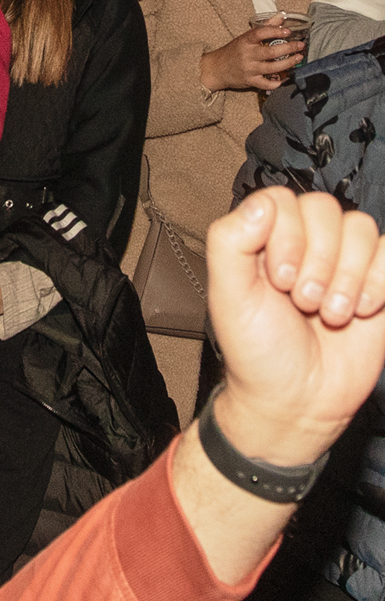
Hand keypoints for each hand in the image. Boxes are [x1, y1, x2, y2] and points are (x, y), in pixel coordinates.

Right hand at [203, 18, 305, 94]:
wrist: (216, 69)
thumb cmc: (234, 51)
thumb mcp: (245, 37)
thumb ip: (265, 27)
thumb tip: (281, 16)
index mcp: (245, 41)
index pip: (260, 33)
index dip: (275, 31)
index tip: (288, 31)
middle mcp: (247, 55)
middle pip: (271, 52)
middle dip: (289, 48)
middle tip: (300, 46)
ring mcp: (249, 69)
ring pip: (272, 68)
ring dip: (288, 63)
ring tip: (298, 58)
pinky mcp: (250, 81)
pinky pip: (267, 84)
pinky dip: (277, 82)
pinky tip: (286, 77)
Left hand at [208, 185, 384, 466]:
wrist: (299, 401)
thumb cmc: (257, 349)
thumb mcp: (229, 297)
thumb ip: (231, 242)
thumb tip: (262, 203)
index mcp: (264, 237)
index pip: (283, 199)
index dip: (287, 236)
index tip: (279, 281)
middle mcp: (304, 241)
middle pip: (325, 209)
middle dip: (318, 260)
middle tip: (304, 303)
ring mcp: (343, 259)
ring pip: (361, 227)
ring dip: (348, 275)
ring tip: (331, 314)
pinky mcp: (376, 281)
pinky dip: (379, 281)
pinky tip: (361, 310)